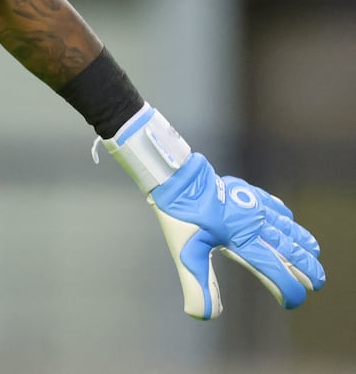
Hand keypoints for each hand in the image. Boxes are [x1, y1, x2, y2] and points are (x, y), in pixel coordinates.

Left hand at [148, 153, 325, 318]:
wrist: (177, 179)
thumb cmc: (180, 217)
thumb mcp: (186, 255)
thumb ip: (198, 286)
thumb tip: (206, 314)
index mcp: (241, 240)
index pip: (273, 269)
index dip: (288, 288)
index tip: (294, 302)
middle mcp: (253, 224)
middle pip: (287, 249)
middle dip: (305, 268)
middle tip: (317, 283)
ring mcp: (252, 206)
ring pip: (286, 227)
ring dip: (302, 242)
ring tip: (314, 254)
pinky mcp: (246, 192)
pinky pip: (273, 205)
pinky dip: (285, 216)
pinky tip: (289, 220)